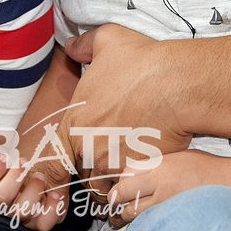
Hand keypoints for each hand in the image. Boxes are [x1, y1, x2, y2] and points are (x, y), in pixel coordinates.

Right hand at [0, 155, 67, 230]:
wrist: (36, 174)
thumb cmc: (12, 167)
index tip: (4, 156)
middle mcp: (0, 207)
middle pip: (1, 198)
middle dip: (13, 178)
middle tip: (23, 162)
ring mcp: (19, 216)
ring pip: (22, 212)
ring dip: (33, 191)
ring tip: (40, 175)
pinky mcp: (38, 222)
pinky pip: (43, 225)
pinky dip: (51, 210)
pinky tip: (54, 194)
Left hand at [63, 26, 190, 180]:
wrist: (174, 83)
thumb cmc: (141, 62)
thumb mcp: (106, 40)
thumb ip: (83, 46)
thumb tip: (71, 46)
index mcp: (75, 124)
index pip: (56, 159)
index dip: (64, 162)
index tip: (73, 163)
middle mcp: (90, 150)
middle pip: (84, 172)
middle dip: (93, 166)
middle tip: (110, 153)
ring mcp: (115, 164)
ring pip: (106, 186)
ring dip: (112, 180)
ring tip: (125, 165)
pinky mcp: (140, 173)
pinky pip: (131, 190)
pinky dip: (134, 185)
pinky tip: (143, 169)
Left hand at [107, 149, 230, 227]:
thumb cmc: (209, 169)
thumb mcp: (178, 157)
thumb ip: (156, 165)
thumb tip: (137, 171)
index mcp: (160, 168)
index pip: (126, 175)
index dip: (119, 181)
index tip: (119, 185)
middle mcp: (160, 187)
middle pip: (124, 195)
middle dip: (115, 200)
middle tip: (113, 203)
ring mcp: (166, 205)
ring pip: (133, 214)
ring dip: (125, 214)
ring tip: (123, 215)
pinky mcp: (173, 218)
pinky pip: (149, 223)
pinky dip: (142, 222)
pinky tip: (143, 221)